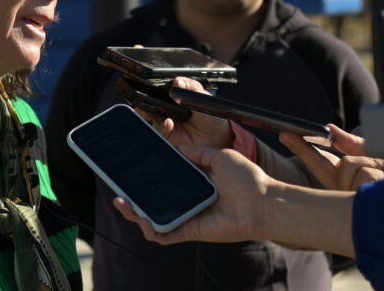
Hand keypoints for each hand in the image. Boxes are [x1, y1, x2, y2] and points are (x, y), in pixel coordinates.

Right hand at [113, 145, 271, 244]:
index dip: (146, 176)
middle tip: (118, 188)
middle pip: (153, 201)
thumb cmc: (248, 179)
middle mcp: (188, 201)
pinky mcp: (190, 231)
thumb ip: (197, 153)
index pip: (164, 181)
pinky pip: (165, 234)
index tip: (131, 167)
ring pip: (153, 219)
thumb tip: (177, 149)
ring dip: (134, 213)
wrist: (265, 202)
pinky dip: (151, 229)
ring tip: (121, 203)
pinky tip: (141, 219)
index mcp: (194, 183)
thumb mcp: (219, 156)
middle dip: (132, 197)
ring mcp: (188, 217)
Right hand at [136, 77, 232, 148]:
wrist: (218, 139)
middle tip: (148, 97)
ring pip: (153, 114)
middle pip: (154, 101)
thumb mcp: (204, 99)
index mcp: (178, 96)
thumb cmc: (213, 118)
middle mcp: (170, 108)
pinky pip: (160, 129)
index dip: (158, 87)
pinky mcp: (167, 134)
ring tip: (150, 110)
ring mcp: (167, 120)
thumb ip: (192, 88)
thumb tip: (178, 81)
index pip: (164, 89)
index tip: (155, 85)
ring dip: (150, 112)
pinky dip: (162, 125)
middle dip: (149, 99)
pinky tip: (168, 123)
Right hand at [279, 124, 383, 190]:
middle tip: (284, 133)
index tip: (285, 134)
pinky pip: (362, 174)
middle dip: (303, 149)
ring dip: (371, 165)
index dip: (301, 147)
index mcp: (348, 178)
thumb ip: (354, 144)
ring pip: (350, 165)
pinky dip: (375, 173)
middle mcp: (345, 189)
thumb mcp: (380, 156)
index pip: (319, 160)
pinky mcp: (358, 203)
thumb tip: (328, 129)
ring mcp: (350, 198)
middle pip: (322, 164)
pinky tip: (380, 187)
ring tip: (383, 180)